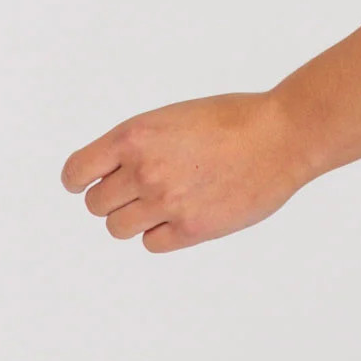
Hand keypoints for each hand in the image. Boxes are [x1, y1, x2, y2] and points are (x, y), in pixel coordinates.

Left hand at [61, 91, 310, 252]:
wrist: (284, 135)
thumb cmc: (236, 119)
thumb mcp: (175, 117)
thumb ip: (139, 144)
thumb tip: (111, 174)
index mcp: (136, 136)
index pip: (76, 173)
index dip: (81, 180)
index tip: (90, 182)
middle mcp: (144, 170)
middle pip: (97, 204)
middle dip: (116, 196)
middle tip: (146, 186)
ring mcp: (167, 202)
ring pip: (119, 227)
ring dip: (136, 217)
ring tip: (167, 199)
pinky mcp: (191, 229)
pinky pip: (151, 242)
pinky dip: (162, 232)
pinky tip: (186, 212)